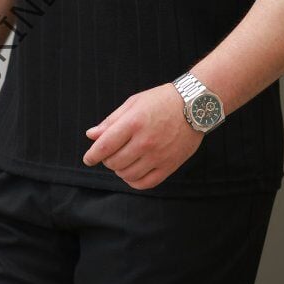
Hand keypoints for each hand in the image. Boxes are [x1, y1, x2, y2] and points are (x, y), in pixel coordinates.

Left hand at [82, 83, 203, 189]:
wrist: (194, 105)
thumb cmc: (161, 100)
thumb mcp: (134, 103)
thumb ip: (111, 121)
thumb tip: (91, 135)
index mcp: (134, 122)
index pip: (105, 146)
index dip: (92, 155)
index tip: (88, 159)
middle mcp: (145, 141)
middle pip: (114, 162)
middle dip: (107, 160)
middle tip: (111, 153)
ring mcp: (158, 155)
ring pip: (127, 174)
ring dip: (120, 169)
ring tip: (124, 159)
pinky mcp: (169, 165)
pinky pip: (145, 183)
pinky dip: (134, 181)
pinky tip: (134, 171)